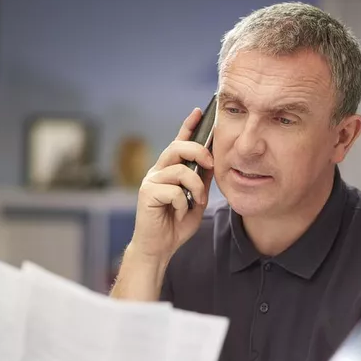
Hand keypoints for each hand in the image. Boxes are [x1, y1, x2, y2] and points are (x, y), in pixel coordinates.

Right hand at [130, 108, 213, 260]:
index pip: (178, 142)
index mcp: (169, 171)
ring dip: (195, 187)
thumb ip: (202, 181)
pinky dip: (182, 204)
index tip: (200, 111)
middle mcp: (157, 172)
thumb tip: (213, 161)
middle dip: (199, 151)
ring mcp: (150, 181)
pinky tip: (177, 213)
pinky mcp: (146, 193)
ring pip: (180, 170)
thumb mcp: (196, 201)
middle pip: (177, 147)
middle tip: (211, 164)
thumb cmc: (175, 226)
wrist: (158, 248)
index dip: (188, 126)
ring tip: (196, 202)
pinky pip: (174, 191)